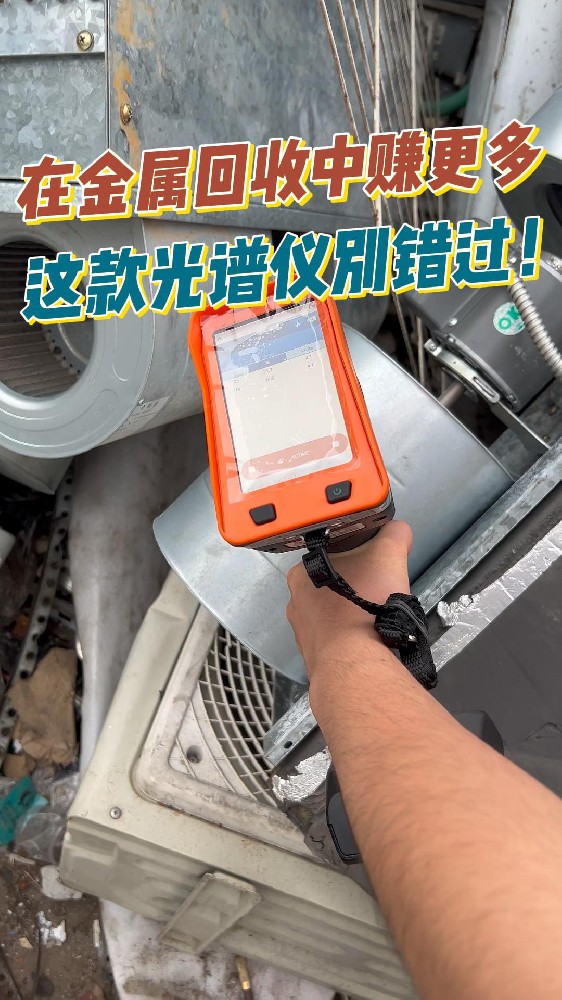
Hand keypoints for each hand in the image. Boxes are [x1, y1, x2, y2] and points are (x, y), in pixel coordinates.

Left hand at [286, 521, 412, 688]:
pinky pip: (337, 643)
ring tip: (379, 620)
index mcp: (302, 573)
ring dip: (356, 617)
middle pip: (335, 589)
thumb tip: (399, 530)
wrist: (354, 663)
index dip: (358, 560)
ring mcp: (302, 634)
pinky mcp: (314, 659)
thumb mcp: (387, 556)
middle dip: (359, 590)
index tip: (377, 569)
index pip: (332, 557)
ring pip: (335, 618)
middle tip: (381, 595)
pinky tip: (370, 641)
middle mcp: (295, 603)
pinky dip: (353, 640)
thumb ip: (394, 536)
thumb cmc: (364, 604)